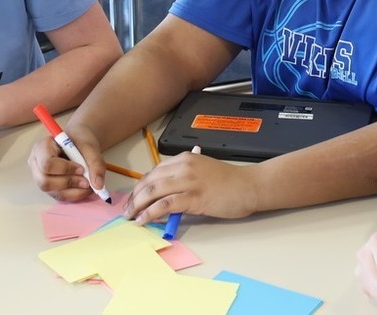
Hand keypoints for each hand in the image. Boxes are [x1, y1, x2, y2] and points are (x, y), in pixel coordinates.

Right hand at [27, 131, 100, 201]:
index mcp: (41, 148)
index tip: (81, 168)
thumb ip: (95, 163)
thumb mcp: (90, 146)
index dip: (65, 169)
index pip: (46, 163)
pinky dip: (74, 195)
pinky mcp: (50, 187)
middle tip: (87, 181)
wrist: (79, 142)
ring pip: (52, 192)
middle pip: (45, 181)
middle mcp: (36, 164)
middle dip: (68, 183)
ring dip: (72, 191)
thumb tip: (98, 185)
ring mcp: (41, 177)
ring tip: (88, 185)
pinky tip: (85, 189)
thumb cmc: (79, 140)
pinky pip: (59, 196)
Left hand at [126, 151, 259, 221]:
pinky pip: (165, 204)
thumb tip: (164, 196)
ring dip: (138, 205)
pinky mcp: (194, 197)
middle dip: (134, 197)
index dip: (140, 186)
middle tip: (127, 210)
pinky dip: (150, 212)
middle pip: (149, 180)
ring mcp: (188, 181)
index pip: (154, 171)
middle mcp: (184, 166)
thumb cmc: (230, 182)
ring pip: (153, 191)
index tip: (133, 198)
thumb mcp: (202, 172)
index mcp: (185, 158)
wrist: (249, 186)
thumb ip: (183, 179)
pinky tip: (144, 219)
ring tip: (131, 216)